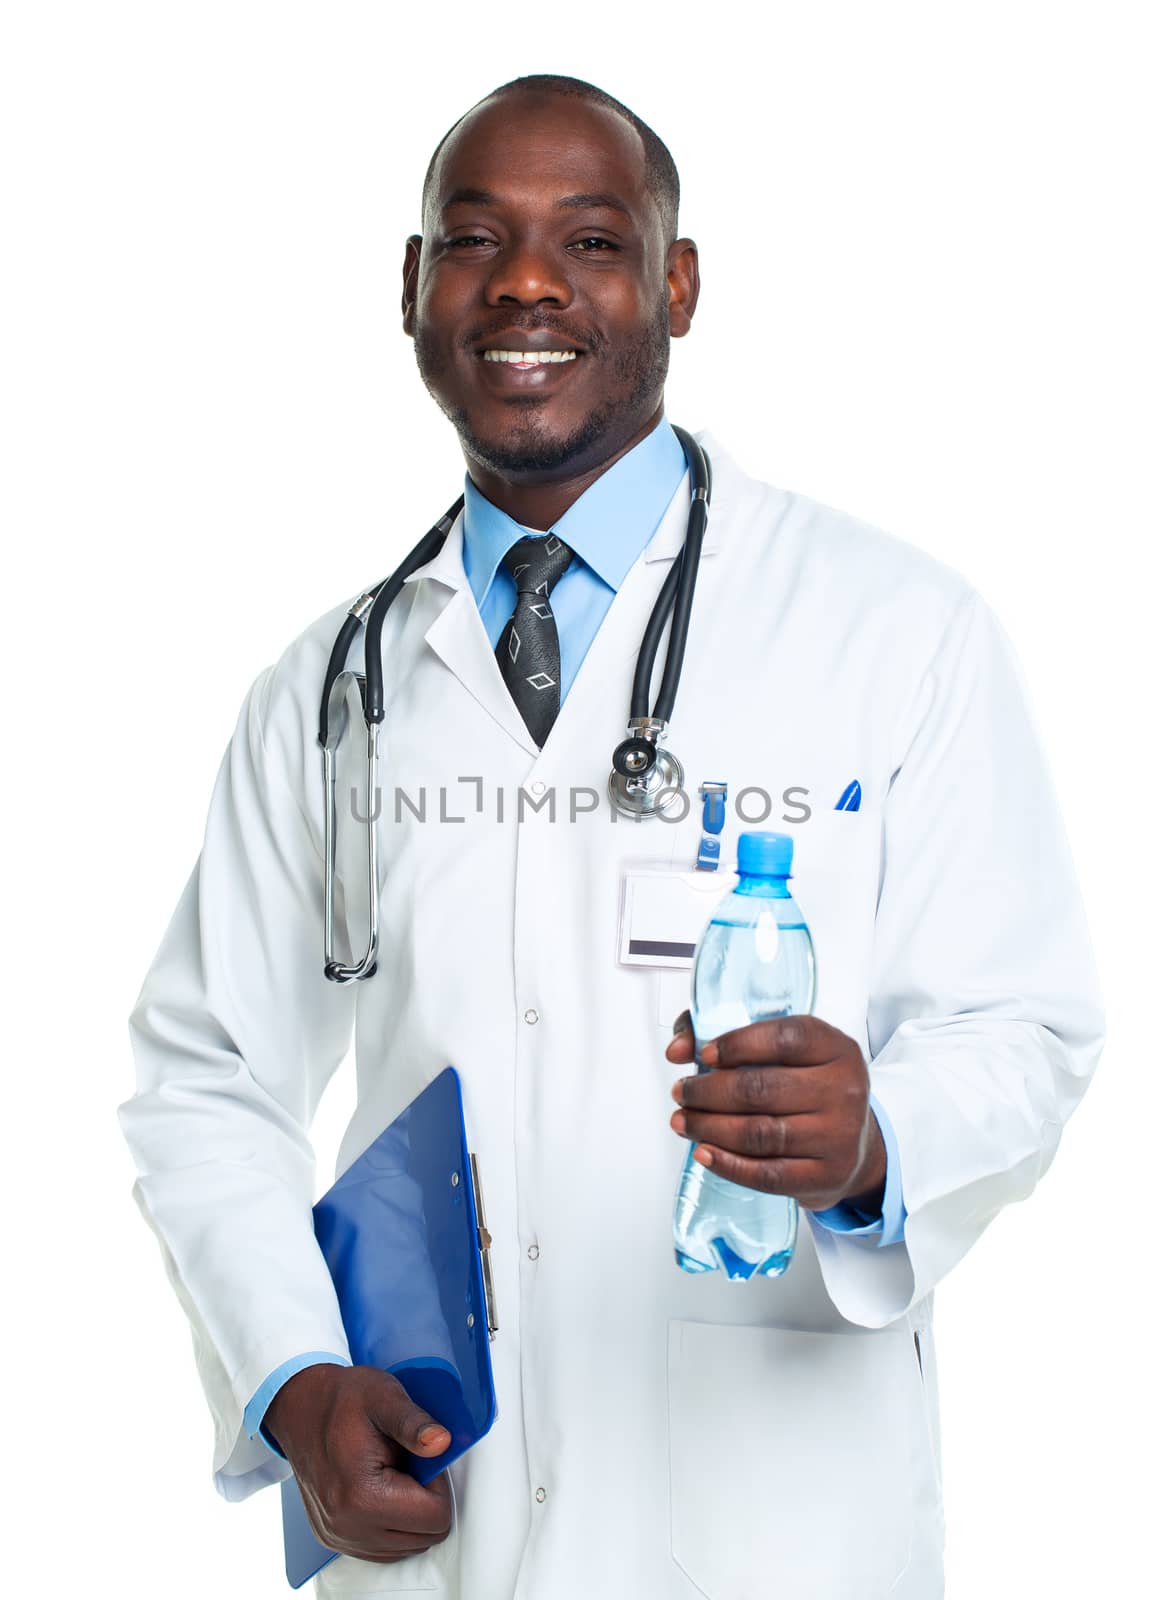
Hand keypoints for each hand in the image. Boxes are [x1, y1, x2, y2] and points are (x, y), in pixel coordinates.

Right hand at [264, 1364, 452, 1564]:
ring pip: (406, 1546)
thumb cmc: (343, 1399)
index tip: (419, 1456)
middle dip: (425, 1499)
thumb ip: (415, 1424)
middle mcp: (347, 1526)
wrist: (301, 1406)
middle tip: (406, 1463)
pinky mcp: (333, 1538)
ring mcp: (338, 1537)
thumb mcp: (385, 1397)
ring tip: (391, 1473)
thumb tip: (443, 1443)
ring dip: (409, 1513)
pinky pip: (384, 1549)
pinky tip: (381, 1490)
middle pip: (424, 1536)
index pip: (435, 1517)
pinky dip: (393, 1523)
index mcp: (362, 1496)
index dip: (438, 1483)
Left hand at [665, 1012, 886, 1212]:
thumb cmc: (808, 1089)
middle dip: (707, 1091)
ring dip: (708, 1127)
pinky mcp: (827, 1176)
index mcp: (835, 1048)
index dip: (737, 1044)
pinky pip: (767, 1174)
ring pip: (758, 1133)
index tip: (704, 1055)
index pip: (785, 1038)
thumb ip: (728, 1035)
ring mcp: (839, 1136)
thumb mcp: (786, 1051)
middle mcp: (844, 1089)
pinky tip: (704, 1152)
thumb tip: (678, 1049)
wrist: (853, 1145)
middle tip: (682, 1092)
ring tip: (684, 1121)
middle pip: (761, 1088)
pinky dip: (727, 1164)